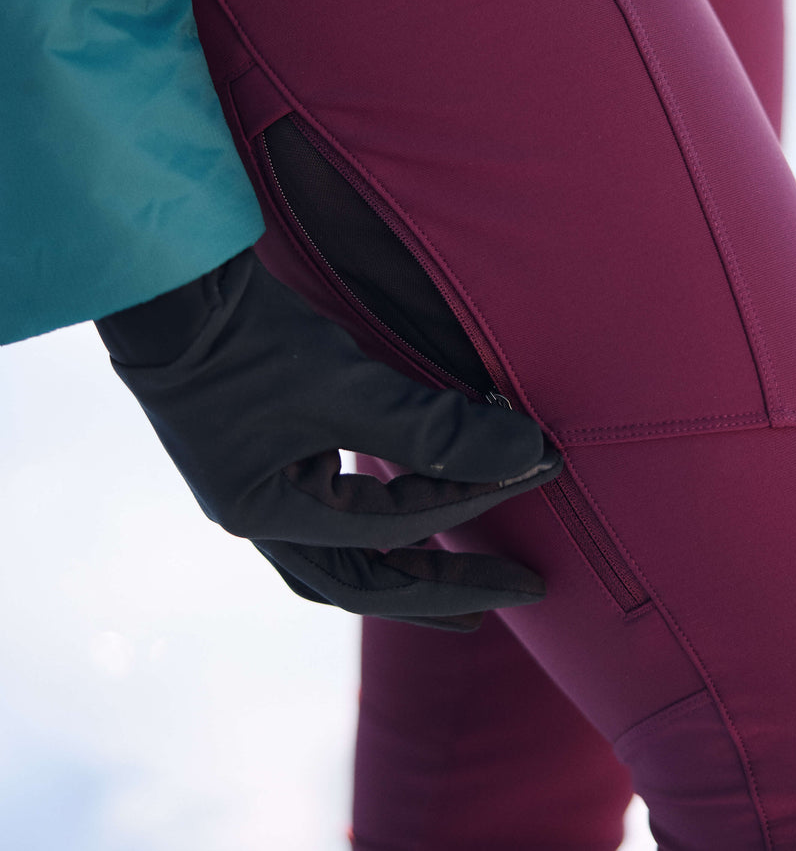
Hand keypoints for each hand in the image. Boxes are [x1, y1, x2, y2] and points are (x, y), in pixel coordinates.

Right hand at [96, 249, 560, 630]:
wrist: (171, 289)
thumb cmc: (252, 339)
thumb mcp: (348, 385)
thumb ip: (436, 428)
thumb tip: (531, 454)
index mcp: (269, 515)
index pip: (396, 524)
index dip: (475, 496)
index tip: (538, 467)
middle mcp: (258, 518)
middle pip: (364, 582)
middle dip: (444, 590)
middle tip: (519, 592)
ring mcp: (254, 491)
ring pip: (339, 559)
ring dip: (404, 572)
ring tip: (462, 586)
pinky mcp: (259, 458)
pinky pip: (325, 513)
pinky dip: (372, 525)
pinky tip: (402, 514)